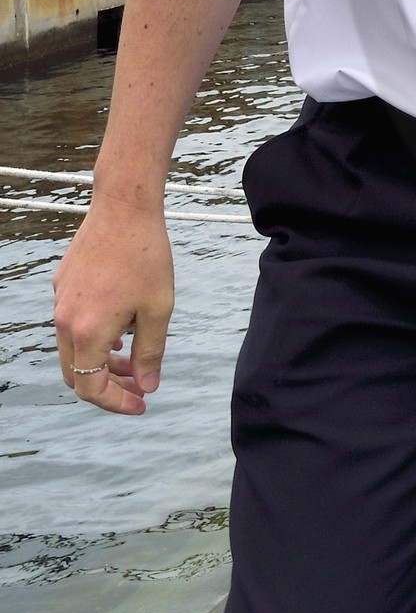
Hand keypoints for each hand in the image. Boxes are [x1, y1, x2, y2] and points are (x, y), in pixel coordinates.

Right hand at [52, 199, 174, 416]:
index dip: (116, 403)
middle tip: (139, 385)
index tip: (142, 404)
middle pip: (76, 374)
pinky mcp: (61, 285)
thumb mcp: (158, 309)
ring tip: (134, 357)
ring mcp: (59, 302)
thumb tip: (147, 386)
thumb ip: (150, 353)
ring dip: (101, 361)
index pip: (91, 388)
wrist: (123, 208)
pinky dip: (93, 337)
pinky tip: (121, 327)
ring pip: (73, 349)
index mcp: (87, 332)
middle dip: (108, 387)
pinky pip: (72, 324)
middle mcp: (64, 321)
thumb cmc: (146, 256)